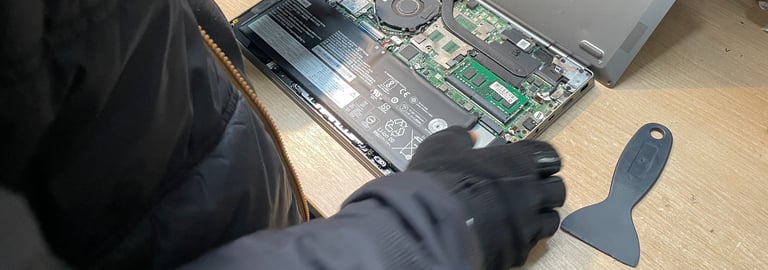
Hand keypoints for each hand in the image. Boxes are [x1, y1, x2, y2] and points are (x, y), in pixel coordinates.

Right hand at [408, 126, 565, 268]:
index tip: (531, 164)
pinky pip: (529, 245)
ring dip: (538, 218)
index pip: (550, 156)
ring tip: (519, 216)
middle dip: (544, 191)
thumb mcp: (442, 146)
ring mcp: (527, 222)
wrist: (433, 224)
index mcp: (517, 161)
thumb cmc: (441, 186)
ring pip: (551, 221)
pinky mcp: (518, 250)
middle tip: (527, 191)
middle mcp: (530, 191)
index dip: (541, 160)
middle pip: (557, 190)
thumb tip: (465, 137)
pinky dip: (519, 240)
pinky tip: (503, 235)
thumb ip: (459, 138)